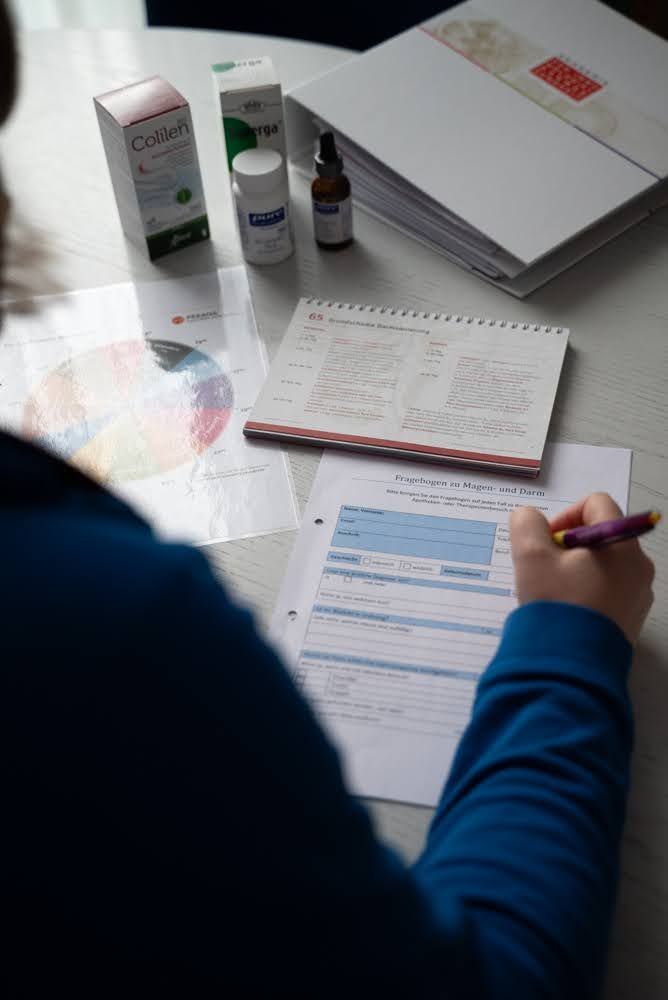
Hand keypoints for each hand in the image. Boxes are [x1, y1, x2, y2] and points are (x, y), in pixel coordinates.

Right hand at [510, 493, 654, 643]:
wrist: (570, 666)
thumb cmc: (555, 606)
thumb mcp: (530, 556)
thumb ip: (526, 524)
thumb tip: (528, 517)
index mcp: (622, 545)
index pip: (596, 504)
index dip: (565, 515)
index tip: (545, 540)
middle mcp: (638, 567)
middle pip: (600, 535)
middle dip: (567, 545)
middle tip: (544, 567)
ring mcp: (638, 594)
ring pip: (603, 564)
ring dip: (575, 568)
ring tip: (552, 591)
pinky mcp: (630, 618)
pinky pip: (608, 590)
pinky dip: (586, 591)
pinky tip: (565, 609)